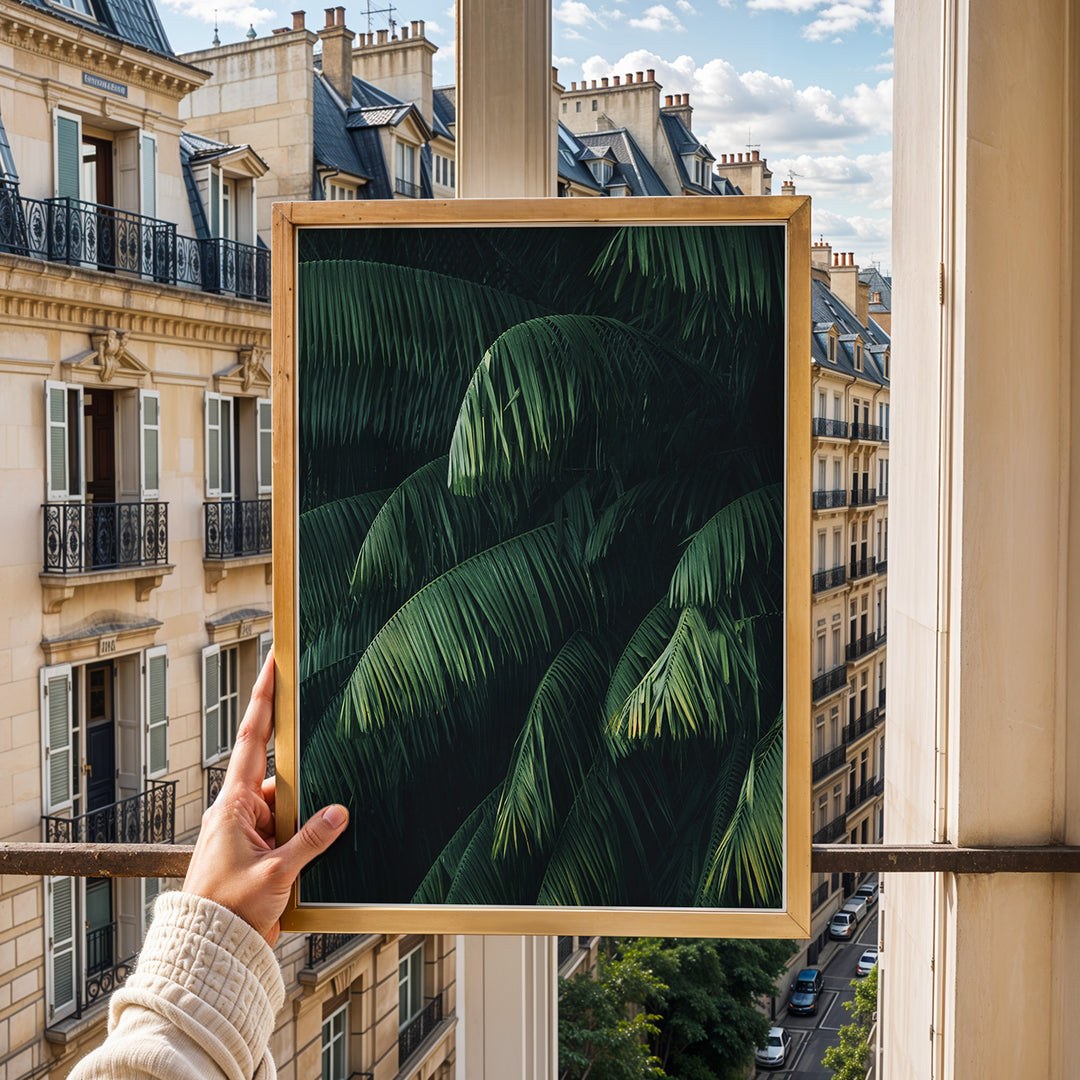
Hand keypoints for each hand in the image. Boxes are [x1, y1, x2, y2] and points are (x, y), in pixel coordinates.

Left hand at [183, 648, 348, 944]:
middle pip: (279, 773)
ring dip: (306, 817)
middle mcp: (238, 811)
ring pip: (288, 805)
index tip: (275, 663)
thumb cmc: (228, 911)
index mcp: (233, 803)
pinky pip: (288, 830)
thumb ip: (310, 840)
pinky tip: (320, 850)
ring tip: (309, 845)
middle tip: (324, 749)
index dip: (265, 698)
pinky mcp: (257, 852)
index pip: (253, 738)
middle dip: (304, 772)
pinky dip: (305, 837)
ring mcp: (247, 831)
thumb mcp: (276, 872)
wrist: (208, 951)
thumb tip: (339, 812)